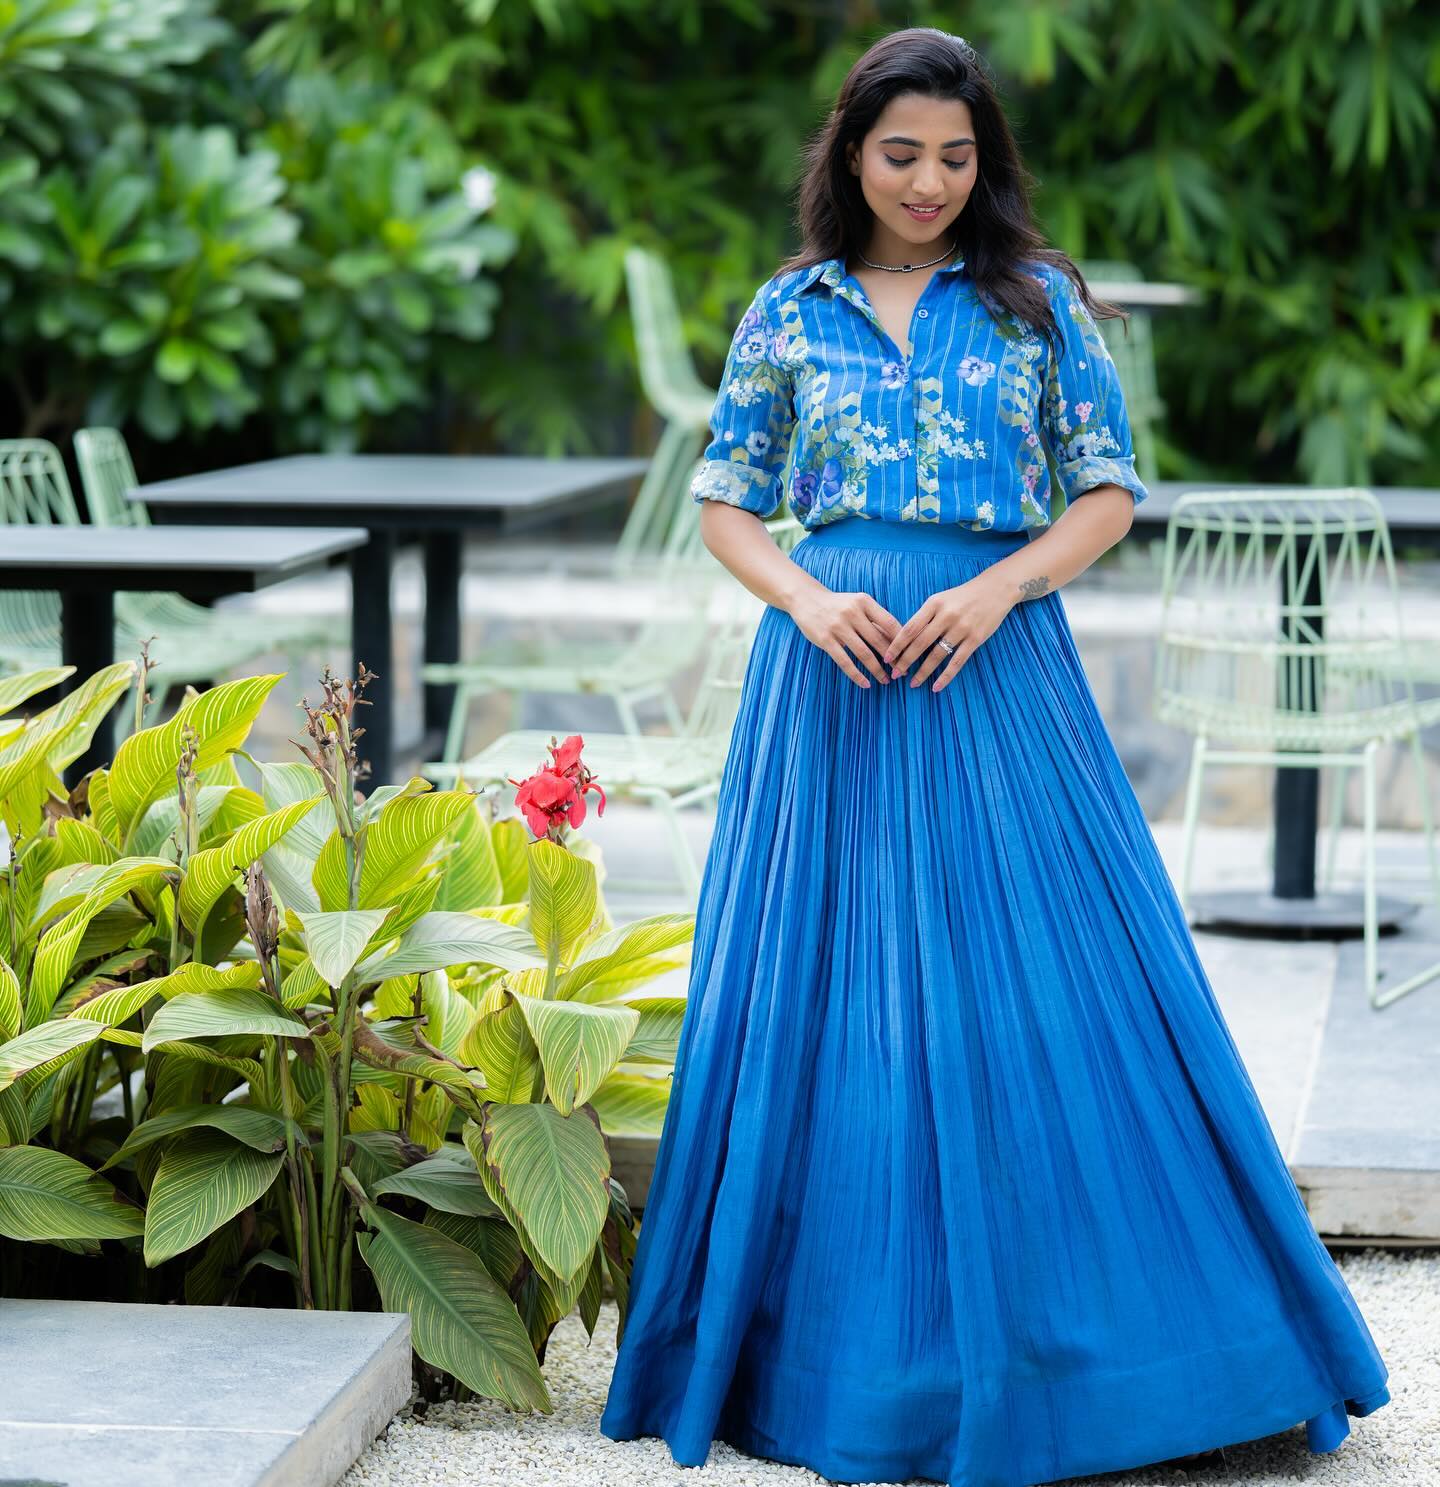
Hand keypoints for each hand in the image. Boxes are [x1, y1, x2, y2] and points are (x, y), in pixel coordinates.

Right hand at [785, 584, 901, 687]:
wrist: (806, 599)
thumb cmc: (838, 605)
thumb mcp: (857, 604)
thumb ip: (874, 620)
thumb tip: (897, 641)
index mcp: (864, 602)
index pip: (889, 623)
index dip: (901, 641)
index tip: (910, 654)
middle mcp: (852, 612)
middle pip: (879, 640)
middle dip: (893, 659)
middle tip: (902, 672)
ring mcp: (838, 626)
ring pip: (864, 653)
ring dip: (877, 670)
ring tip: (886, 680)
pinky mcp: (825, 640)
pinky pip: (845, 662)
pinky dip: (857, 675)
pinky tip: (866, 683)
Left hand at [883, 571, 1016, 691]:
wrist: (996, 589)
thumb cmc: (963, 596)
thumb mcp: (940, 599)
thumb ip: (925, 616)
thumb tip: (904, 638)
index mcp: (934, 604)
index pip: (910, 628)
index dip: (897, 645)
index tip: (887, 658)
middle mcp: (946, 616)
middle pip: (920, 643)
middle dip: (905, 661)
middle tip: (895, 674)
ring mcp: (962, 628)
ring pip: (937, 655)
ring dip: (923, 671)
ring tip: (913, 683)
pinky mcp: (975, 639)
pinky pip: (957, 662)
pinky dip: (945, 676)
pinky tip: (936, 687)